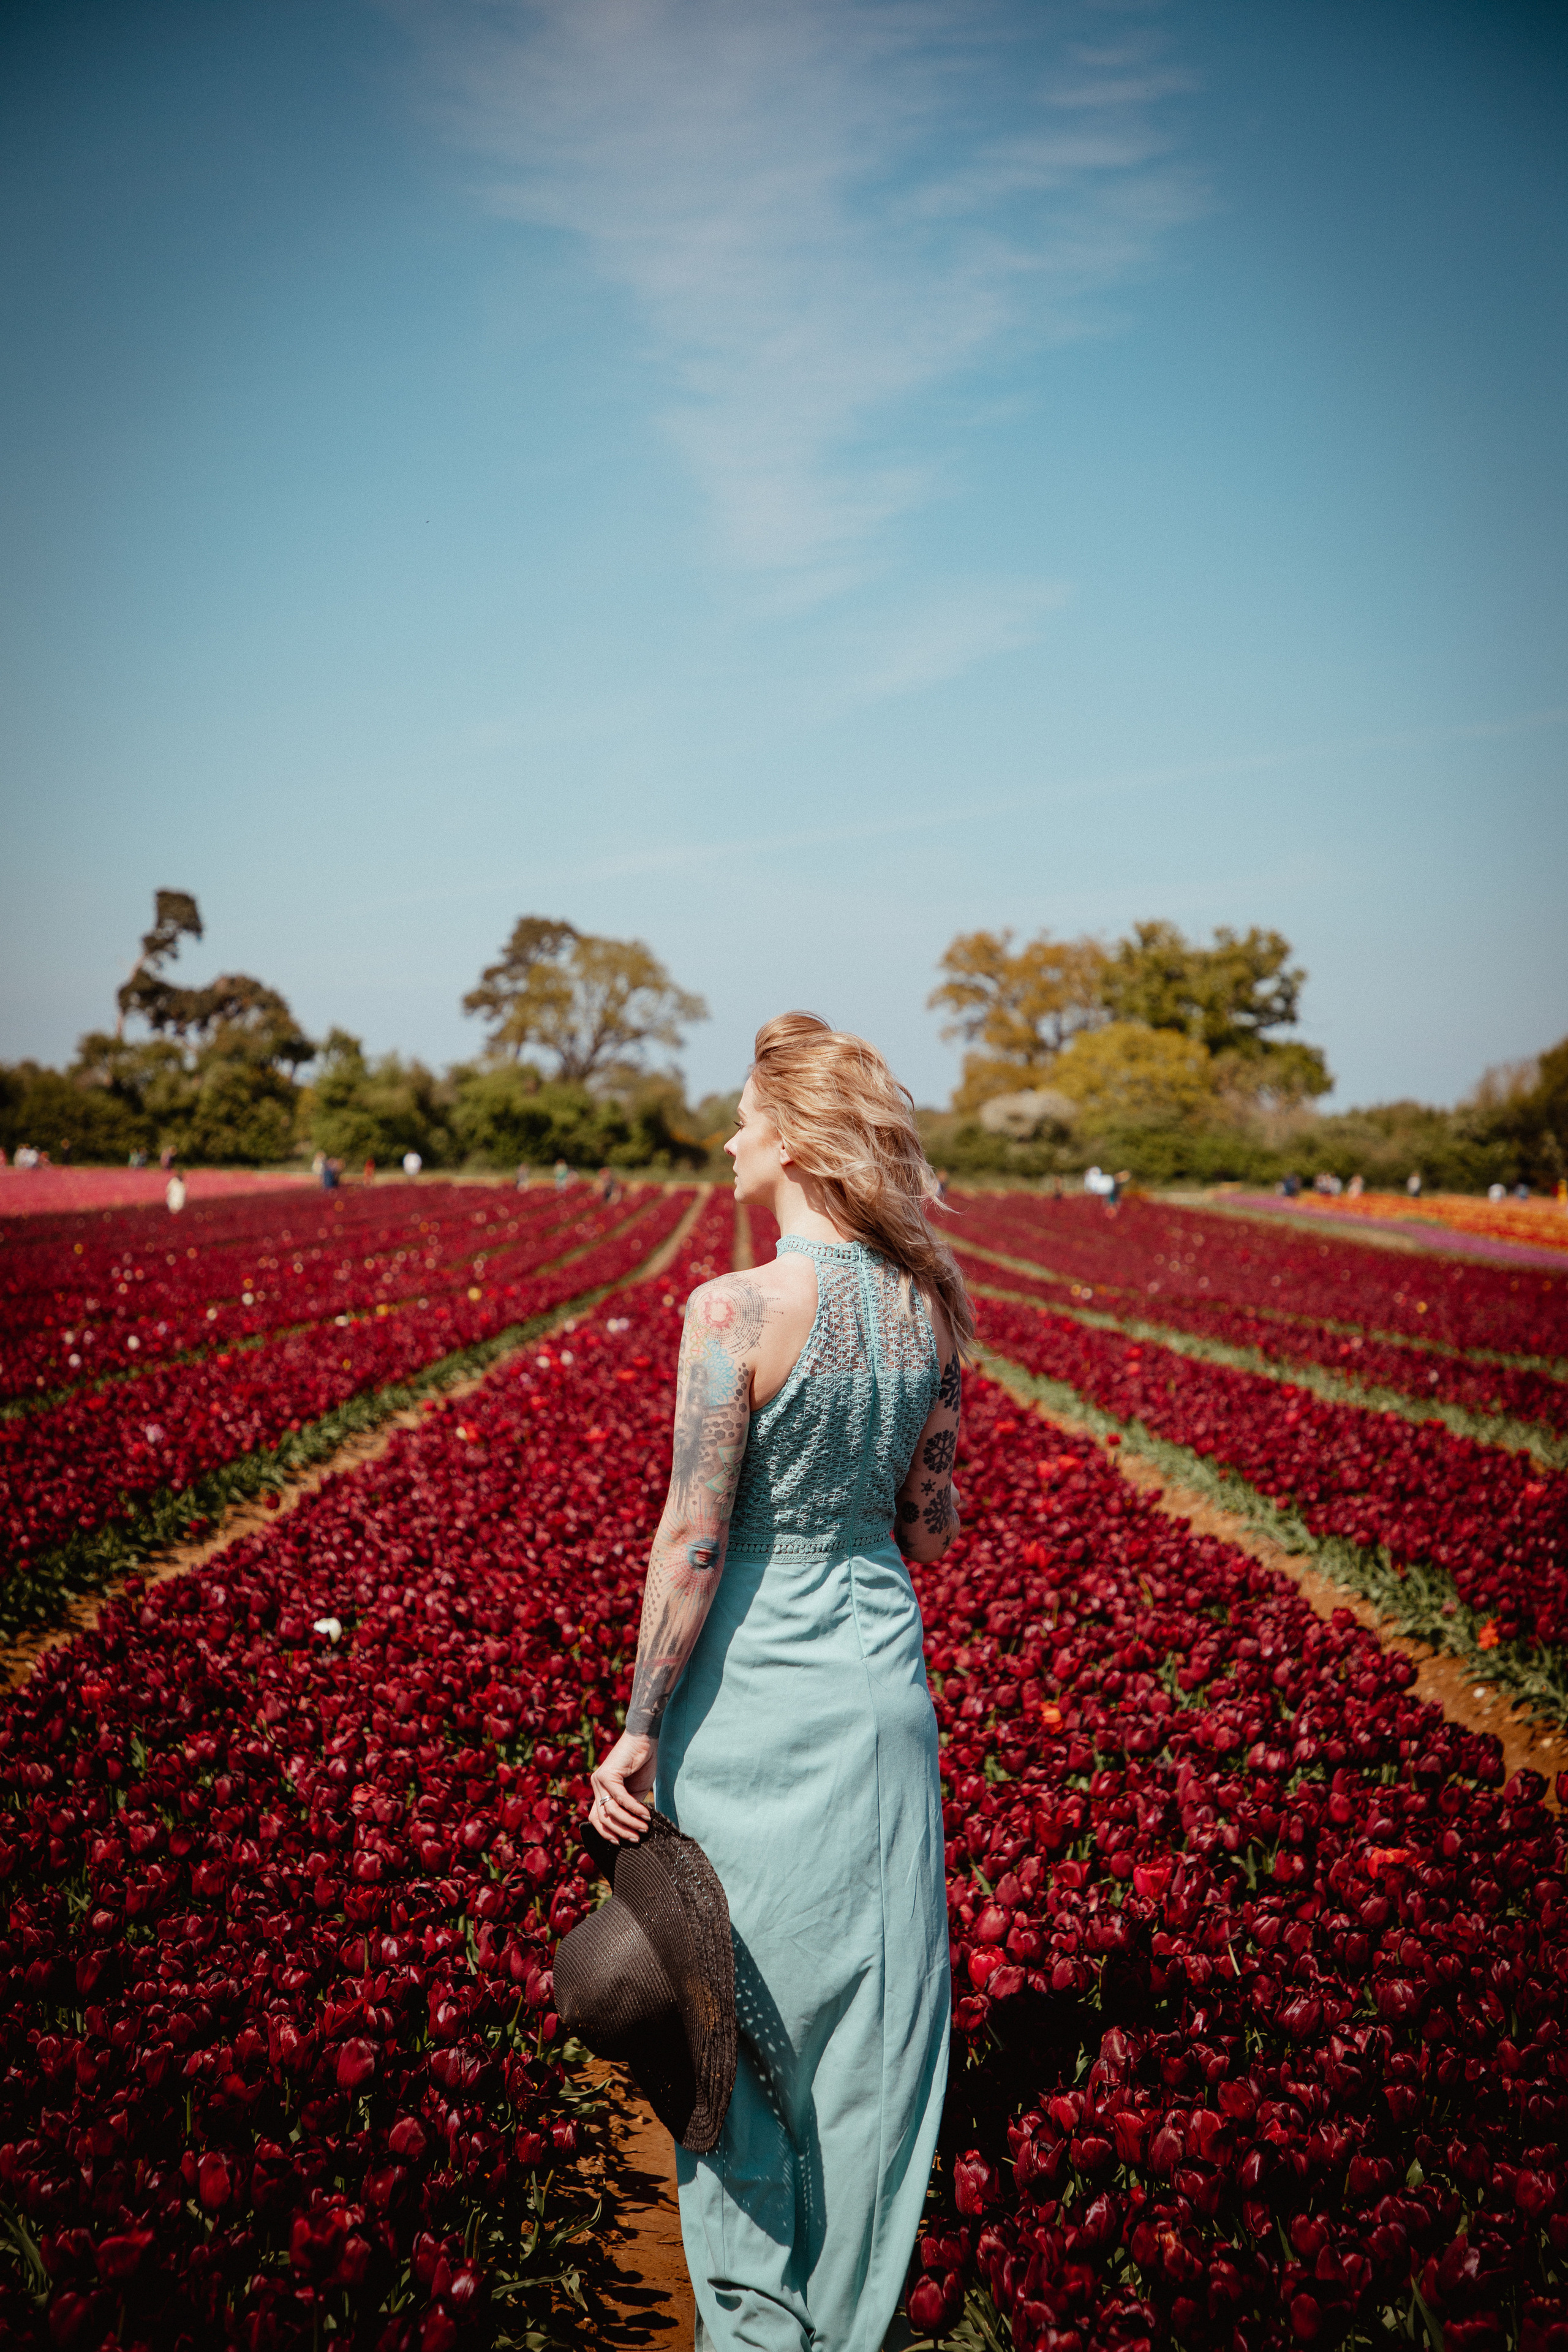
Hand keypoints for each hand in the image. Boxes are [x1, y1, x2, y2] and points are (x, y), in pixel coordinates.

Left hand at [589, 1729, 656, 1843]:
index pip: (596, 1819)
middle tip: (637, 1839)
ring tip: (645, 1828)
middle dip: (620, 1832)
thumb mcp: (635, 1791)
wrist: (645, 1738)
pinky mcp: (607, 1775)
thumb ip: (629, 1808)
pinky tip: (646, 1814)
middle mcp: (596, 1785)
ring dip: (629, 1823)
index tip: (622, 1843)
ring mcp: (599, 1780)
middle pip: (602, 1819)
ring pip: (611, 1811)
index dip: (607, 1833)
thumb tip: (633, 1829)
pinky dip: (634, 1809)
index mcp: (601, 1790)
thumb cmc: (642, 1763)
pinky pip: (620, 1798)